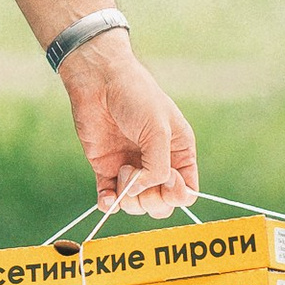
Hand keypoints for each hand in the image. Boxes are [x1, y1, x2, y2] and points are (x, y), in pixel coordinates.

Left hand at [61, 36, 196, 216]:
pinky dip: (109, 203)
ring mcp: (131, 167)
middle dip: (151, 200)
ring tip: (123, 168)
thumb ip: (159, 167)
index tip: (168, 177)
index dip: (177, 194)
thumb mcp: (158, 130)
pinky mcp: (106, 168)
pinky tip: (107, 196)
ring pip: (135, 205)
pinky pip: (110, 199)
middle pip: (161, 204)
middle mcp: (156, 163)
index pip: (185, 192)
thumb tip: (143, 191)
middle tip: (140, 177)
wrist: (98, 80)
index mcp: (178, 152)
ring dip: (129, 195)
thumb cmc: (136, 97)